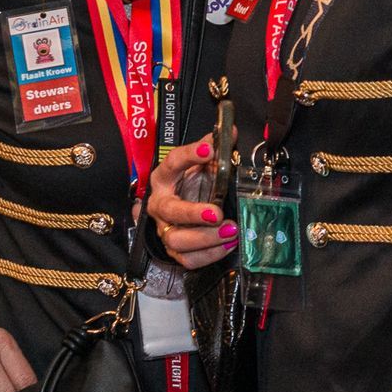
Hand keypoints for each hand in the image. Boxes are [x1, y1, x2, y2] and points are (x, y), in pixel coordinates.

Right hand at [147, 135, 237, 268]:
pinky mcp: (174, 251)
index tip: (209, 150)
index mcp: (165, 178)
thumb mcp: (199, 165)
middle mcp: (160, 204)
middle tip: (217, 212)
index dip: (190, 155)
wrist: (174, 210)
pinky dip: (209, 255)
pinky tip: (227, 244)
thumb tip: (232, 132)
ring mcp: (165, 229)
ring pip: (177, 240)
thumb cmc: (189, 184)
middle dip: (193, 213)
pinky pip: (188, 259)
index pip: (173, 162)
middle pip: (170, 211)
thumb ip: (212, 148)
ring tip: (230, 231)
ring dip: (205, 238)